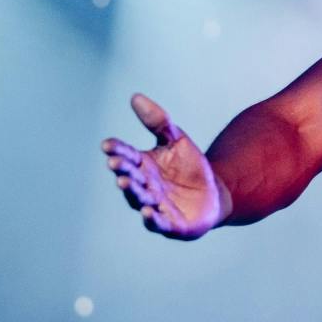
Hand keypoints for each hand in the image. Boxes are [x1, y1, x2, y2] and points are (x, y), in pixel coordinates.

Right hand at [101, 93, 227, 239]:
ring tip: (124, 182)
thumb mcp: (176, 139)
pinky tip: (147, 212)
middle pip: (130, 177)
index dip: (116, 150)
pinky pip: (158, 222)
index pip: (126, 156)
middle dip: (122, 170)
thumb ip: (158, 121)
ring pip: (139, 199)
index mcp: (142, 165)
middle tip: (115, 163)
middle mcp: (144, 186)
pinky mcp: (171, 224)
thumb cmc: (189, 166)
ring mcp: (155, 205)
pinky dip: (152, 219)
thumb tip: (135, 97)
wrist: (214, 194)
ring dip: (132, 192)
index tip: (107, 144)